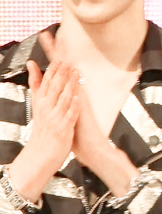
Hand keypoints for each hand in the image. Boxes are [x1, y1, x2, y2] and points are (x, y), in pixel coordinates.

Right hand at [6, 57, 79, 201]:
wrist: (41, 155)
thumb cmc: (43, 131)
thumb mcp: (38, 110)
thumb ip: (38, 89)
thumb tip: (33, 70)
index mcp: (39, 104)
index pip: (44, 83)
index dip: (52, 70)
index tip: (58, 57)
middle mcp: (45, 109)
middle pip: (53, 87)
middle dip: (61, 73)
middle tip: (67, 59)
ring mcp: (55, 118)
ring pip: (63, 98)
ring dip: (69, 84)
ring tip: (75, 72)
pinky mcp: (63, 128)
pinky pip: (69, 115)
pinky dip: (72, 105)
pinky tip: (77, 96)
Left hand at [36, 32, 105, 169]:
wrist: (91, 143)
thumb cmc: (80, 133)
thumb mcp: (67, 118)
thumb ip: (64, 108)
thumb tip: (60, 105)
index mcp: (68, 93)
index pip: (57, 73)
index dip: (51, 60)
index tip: (47, 46)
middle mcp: (73, 89)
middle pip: (61, 65)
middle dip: (54, 49)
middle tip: (46, 33)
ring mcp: (77, 91)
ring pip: (65, 67)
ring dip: (58, 52)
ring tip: (51, 36)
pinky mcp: (79, 95)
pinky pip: (70, 76)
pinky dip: (64, 67)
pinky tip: (62, 55)